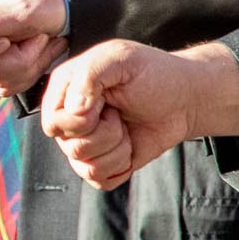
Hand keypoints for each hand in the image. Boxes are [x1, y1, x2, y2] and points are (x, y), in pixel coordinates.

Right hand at [41, 40, 238, 188]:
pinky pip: (99, 180)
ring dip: (117, 149)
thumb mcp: (120, 59)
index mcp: (64, 92)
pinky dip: (121, 167)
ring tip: (126, 128)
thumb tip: (74, 111)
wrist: (185, 99)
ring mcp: (85, 143)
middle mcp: (70, 120)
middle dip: (106, 134)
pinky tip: (129, 145)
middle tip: (119, 114)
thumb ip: (89, 75)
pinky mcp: (104, 163)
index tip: (104, 101)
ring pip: (86, 166)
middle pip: (71, 147)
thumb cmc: (153, 74)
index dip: (80, 120)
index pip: (53, 122)